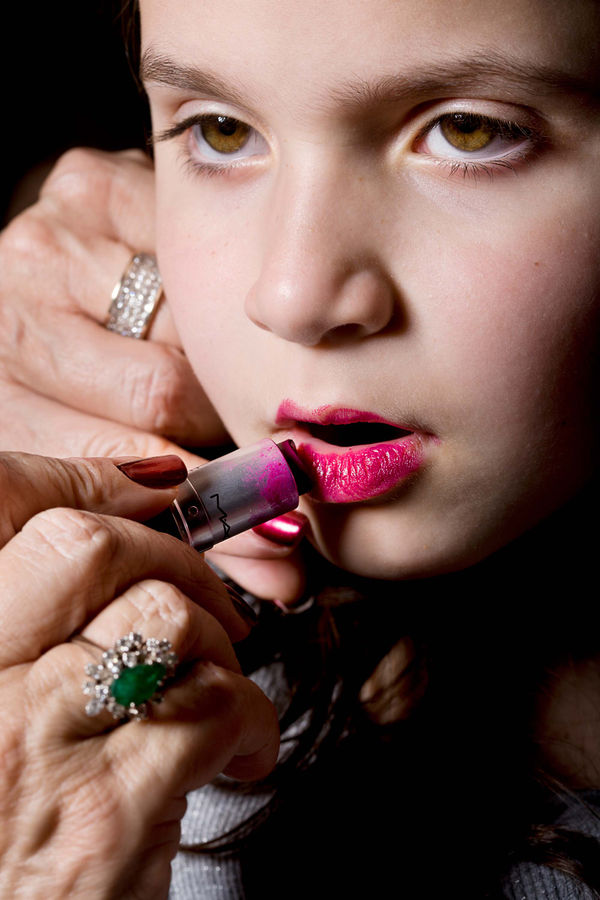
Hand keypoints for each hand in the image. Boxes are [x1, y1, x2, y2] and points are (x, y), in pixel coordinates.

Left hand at [0, 148, 307, 605]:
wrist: (46, 285)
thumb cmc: (79, 390)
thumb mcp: (113, 462)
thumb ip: (197, 520)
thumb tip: (286, 573)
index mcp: (4, 412)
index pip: (130, 467)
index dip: (213, 498)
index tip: (276, 524)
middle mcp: (8, 322)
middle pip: (165, 388)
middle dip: (224, 417)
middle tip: (260, 430)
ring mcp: (44, 245)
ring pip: (185, 318)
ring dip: (218, 349)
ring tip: (217, 360)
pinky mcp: (84, 186)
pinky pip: (191, 246)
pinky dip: (214, 278)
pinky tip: (201, 296)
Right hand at [0, 453, 278, 897]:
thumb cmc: (13, 825)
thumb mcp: (2, 705)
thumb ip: (41, 615)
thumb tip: (139, 498)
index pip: (6, 502)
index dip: (88, 479)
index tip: (153, 494)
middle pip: (90, 546)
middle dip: (175, 558)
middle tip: (206, 604)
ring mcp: (34, 747)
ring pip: (166, 619)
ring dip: (216, 648)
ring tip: (214, 692)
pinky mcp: (107, 814)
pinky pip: (213, 706)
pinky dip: (250, 721)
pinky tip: (236, 753)